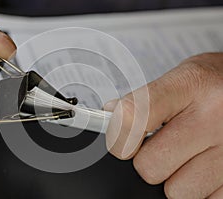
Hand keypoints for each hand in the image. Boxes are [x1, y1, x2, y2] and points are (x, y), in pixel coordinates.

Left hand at [105, 53, 222, 198]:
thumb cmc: (210, 85)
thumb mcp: (179, 77)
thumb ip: (143, 99)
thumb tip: (111, 114)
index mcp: (191, 85)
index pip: (134, 116)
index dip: (118, 135)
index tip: (120, 141)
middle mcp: (214, 117)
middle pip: (150, 164)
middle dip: (147, 160)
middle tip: (160, 146)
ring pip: (176, 191)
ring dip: (173, 178)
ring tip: (187, 155)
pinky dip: (196, 189)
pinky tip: (203, 165)